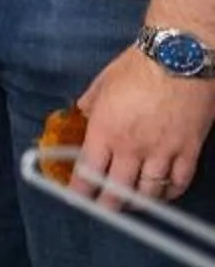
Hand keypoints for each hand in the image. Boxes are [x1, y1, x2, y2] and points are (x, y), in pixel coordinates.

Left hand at [74, 45, 214, 209]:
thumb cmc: (136, 67)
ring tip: (131, 203)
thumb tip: (82, 114)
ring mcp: (162, 151)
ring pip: (149, 191)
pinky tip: (163, 194)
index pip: (89, 171)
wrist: (178, 59)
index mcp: (105, 131)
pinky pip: (179, 182)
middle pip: (118, 189)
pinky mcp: (189, 150)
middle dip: (108, 204)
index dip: (82, 190)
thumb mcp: (102, 83)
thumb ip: (90, 105)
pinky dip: (170, 193)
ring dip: (138, 201)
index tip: (78, 197)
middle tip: (105, 207)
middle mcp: (132, 147)